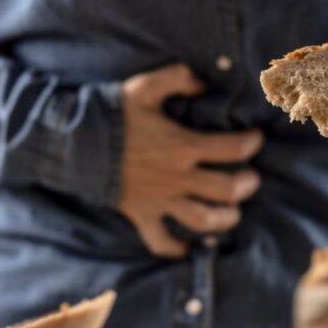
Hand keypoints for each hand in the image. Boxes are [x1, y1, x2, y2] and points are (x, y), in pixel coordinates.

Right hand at [120, 64, 262, 257]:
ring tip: (232, 211)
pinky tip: (188, 246)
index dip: (251, 143)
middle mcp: (176, 177)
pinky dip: (175, 248)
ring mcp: (160, 200)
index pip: (233, 149)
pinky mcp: (142, 215)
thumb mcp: (144, 87)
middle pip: (227, 190)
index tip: (255, 139)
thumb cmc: (110, 113)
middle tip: (250, 177)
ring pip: (203, 220)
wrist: (72, 143)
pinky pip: (160, 241)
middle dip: (246, 184)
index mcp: (182, 146)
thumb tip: (203, 83)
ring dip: (225, 219)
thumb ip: (177, 79)